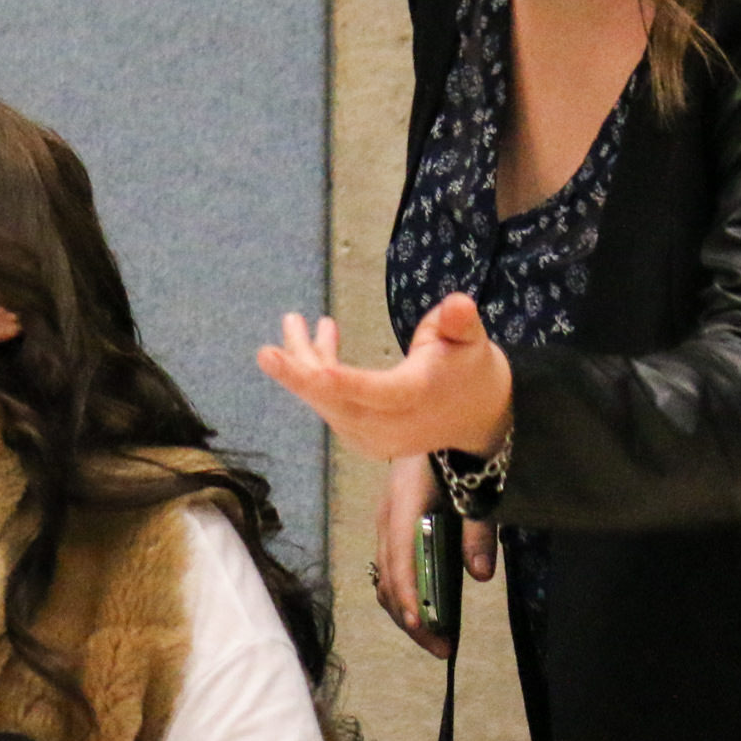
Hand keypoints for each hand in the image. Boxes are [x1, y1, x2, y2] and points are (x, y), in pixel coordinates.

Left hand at [256, 292, 513, 460]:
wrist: (474, 416)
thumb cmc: (469, 369)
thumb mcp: (472, 341)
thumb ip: (460, 324)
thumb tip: (458, 304)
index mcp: (418, 398)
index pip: (381, 393)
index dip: (348, 384)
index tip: (318, 373)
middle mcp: (391, 425)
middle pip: (338, 402)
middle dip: (299, 377)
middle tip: (266, 353)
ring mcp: (372, 435)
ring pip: (327, 400)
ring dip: (303, 362)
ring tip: (292, 320)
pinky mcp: (359, 434)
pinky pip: (330, 403)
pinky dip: (317, 371)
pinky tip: (319, 334)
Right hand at [372, 455, 493, 659]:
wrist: (440, 400)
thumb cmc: (465, 438)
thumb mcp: (481, 483)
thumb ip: (479, 530)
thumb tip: (481, 576)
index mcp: (405, 501)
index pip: (401, 559)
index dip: (409, 596)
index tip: (424, 627)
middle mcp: (387, 512)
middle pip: (387, 575)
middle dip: (409, 616)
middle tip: (441, 647)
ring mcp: (385, 514)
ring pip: (384, 571)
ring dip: (404, 606)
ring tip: (433, 633)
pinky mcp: (392, 516)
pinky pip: (389, 561)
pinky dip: (402, 588)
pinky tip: (423, 602)